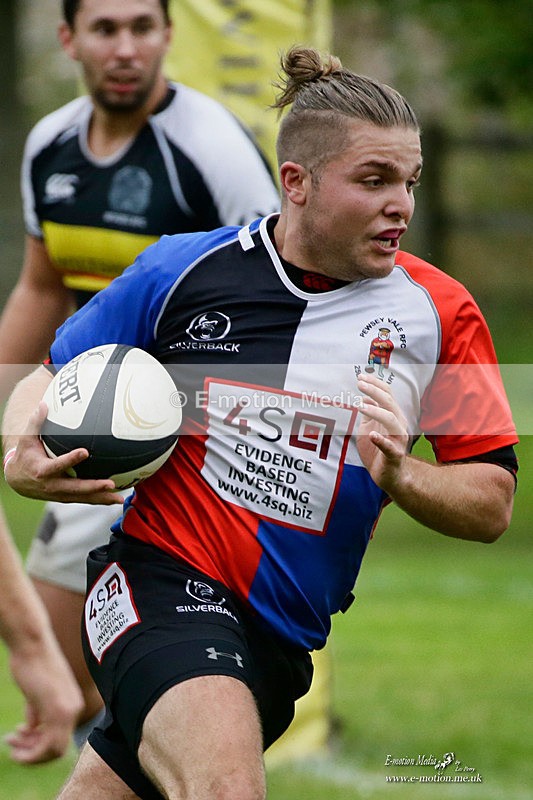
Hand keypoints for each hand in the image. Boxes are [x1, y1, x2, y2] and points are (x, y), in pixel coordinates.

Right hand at [4, 402, 121, 504]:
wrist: (17, 481)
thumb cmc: (25, 455)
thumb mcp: (26, 439)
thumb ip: (35, 423)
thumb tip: (43, 404)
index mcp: (42, 471)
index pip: (58, 465)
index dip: (70, 460)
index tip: (84, 451)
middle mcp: (52, 486)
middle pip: (75, 488)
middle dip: (93, 487)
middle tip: (110, 484)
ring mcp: (60, 494)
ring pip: (82, 497)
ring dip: (101, 498)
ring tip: (120, 498)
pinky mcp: (66, 498)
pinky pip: (84, 500)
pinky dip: (100, 500)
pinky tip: (116, 498)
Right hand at [5, 632, 82, 763]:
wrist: (32, 643)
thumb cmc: (31, 662)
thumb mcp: (37, 691)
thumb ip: (38, 710)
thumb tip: (32, 728)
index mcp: (73, 702)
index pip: (61, 736)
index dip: (38, 743)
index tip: (19, 733)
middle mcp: (75, 708)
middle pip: (57, 748)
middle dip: (33, 752)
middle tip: (12, 742)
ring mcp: (67, 710)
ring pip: (53, 751)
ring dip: (29, 754)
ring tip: (10, 741)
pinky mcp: (56, 710)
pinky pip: (46, 747)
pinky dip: (30, 754)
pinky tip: (14, 745)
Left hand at [356, 373, 409, 491]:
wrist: (389, 476)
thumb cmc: (378, 450)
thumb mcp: (371, 428)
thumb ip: (370, 413)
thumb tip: (364, 397)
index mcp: (393, 416)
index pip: (387, 395)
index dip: (376, 384)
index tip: (361, 377)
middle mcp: (399, 425)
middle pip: (389, 403)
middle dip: (375, 391)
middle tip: (360, 384)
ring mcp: (398, 440)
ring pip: (391, 420)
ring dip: (376, 411)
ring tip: (360, 406)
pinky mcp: (394, 455)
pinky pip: (389, 447)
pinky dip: (381, 440)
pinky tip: (372, 435)